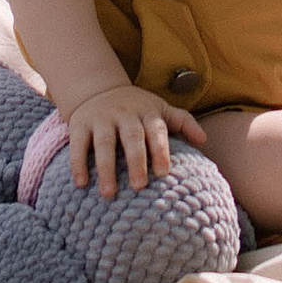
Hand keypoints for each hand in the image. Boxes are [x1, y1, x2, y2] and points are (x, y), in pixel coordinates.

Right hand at [62, 84, 206, 190]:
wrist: (98, 89)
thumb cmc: (137, 108)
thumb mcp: (160, 109)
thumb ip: (183, 122)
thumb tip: (204, 140)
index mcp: (147, 112)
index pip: (156, 130)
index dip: (160, 150)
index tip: (163, 172)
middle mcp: (124, 114)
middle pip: (131, 137)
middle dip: (136, 161)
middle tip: (139, 186)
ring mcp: (101, 118)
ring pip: (103, 142)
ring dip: (106, 167)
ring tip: (109, 193)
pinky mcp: (80, 125)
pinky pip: (78, 144)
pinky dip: (78, 163)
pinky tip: (81, 183)